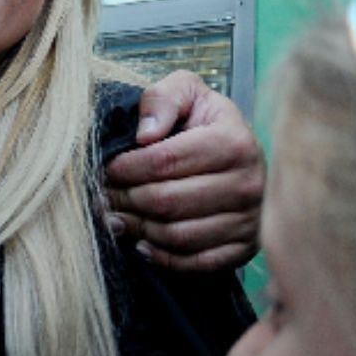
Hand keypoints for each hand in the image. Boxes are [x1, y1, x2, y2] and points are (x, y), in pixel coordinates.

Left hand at [104, 72, 263, 271]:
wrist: (242, 153)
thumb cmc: (206, 122)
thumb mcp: (188, 92)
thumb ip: (163, 99)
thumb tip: (145, 135)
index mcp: (234, 141)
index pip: (165, 161)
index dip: (127, 167)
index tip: (108, 169)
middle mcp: (248, 183)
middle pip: (168, 201)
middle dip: (127, 200)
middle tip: (105, 196)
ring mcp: (250, 220)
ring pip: (178, 236)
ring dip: (138, 229)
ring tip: (117, 217)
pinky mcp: (245, 248)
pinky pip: (197, 263)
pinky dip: (164, 258)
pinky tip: (143, 242)